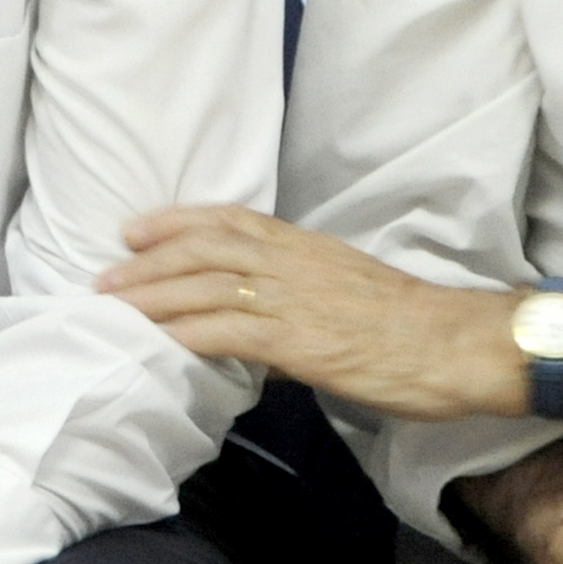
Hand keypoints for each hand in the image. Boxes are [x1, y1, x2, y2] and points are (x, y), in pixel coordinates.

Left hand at [100, 204, 512, 419]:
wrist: (455, 344)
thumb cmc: (412, 325)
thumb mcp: (350, 289)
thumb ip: (303, 293)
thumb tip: (264, 317)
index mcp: (305, 246)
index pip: (229, 220)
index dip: (175, 222)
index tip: (136, 229)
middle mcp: (291, 263)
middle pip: (203, 249)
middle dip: (148, 261)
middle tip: (106, 277)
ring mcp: (291, 299)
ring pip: (204, 286)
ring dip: (152, 297)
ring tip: (114, 309)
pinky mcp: (296, 340)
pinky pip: (225, 331)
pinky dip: (184, 334)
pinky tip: (157, 343)